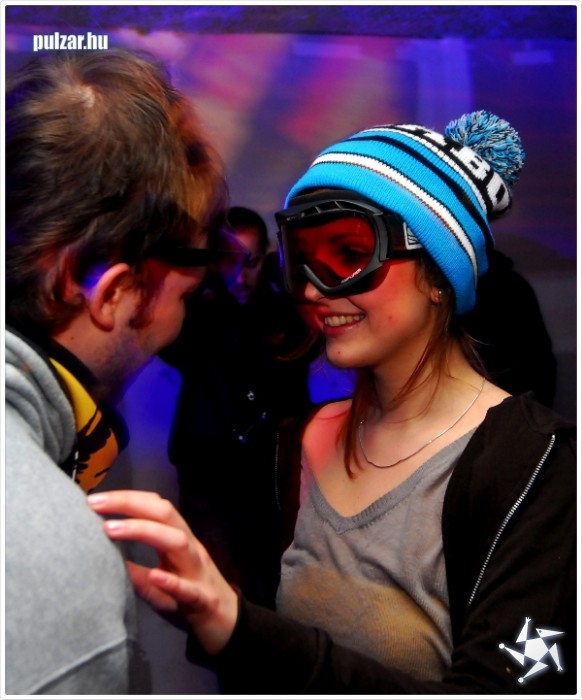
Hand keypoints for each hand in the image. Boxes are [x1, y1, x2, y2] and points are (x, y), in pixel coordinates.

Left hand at [87, 489, 238, 653]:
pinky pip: (189, 589)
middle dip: (130, 504)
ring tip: (111, 529)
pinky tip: (155, 575)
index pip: (155, 507)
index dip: (127, 498)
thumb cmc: (188, 598)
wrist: (227, 624)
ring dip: (144, 531)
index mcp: (178, 539)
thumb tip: (101, 559)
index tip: (95, 499)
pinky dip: (172, 581)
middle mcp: (190, 548)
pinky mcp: (203, 599)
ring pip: (178, 542)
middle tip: (96, 503)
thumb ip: (135, 569)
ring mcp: (198, 571)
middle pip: (165, 514)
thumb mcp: (158, 581)